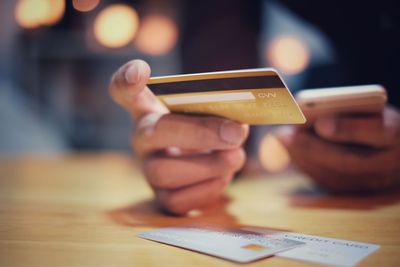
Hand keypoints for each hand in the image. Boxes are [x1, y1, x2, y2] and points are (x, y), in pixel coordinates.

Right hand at [109, 60, 247, 213]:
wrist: (204, 162)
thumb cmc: (204, 130)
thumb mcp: (207, 112)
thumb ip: (218, 110)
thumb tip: (238, 127)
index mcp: (150, 109)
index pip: (123, 90)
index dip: (126, 81)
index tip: (140, 72)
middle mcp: (142, 138)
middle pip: (155, 132)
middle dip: (199, 134)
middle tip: (235, 133)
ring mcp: (148, 169)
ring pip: (164, 171)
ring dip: (207, 165)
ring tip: (236, 157)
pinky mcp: (161, 197)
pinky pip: (175, 200)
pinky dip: (206, 189)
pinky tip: (224, 177)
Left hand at [276, 106, 399, 192]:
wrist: (392, 153)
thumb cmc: (378, 124)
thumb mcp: (372, 112)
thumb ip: (352, 115)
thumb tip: (319, 125)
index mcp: (398, 136)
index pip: (380, 133)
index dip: (349, 129)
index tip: (321, 123)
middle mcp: (389, 166)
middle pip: (349, 161)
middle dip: (314, 147)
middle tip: (288, 133)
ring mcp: (373, 183)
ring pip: (336, 175)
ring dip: (305, 157)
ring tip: (283, 139)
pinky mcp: (356, 190)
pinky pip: (329, 182)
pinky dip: (307, 166)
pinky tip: (291, 151)